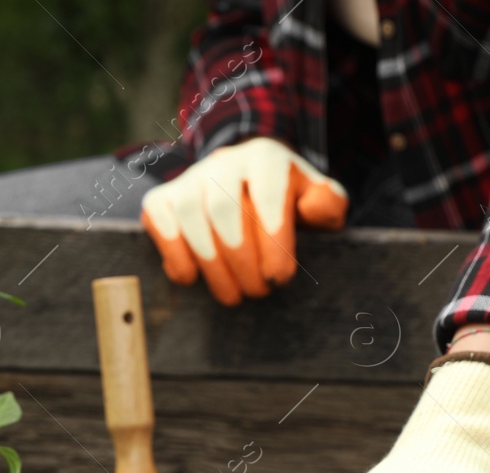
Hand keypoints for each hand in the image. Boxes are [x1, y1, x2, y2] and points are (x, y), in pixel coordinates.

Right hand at [141, 136, 347, 306]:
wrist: (244, 184)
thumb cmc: (287, 203)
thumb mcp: (317, 200)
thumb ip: (328, 204)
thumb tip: (312, 209)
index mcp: (266, 158)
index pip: (268, 196)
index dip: (273, 240)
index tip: (280, 279)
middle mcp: (224, 162)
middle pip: (225, 209)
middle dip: (241, 258)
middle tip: (258, 292)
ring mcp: (189, 179)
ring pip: (192, 218)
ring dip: (212, 264)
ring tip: (232, 296)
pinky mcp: (161, 198)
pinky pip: (161, 224)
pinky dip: (174, 254)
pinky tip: (192, 278)